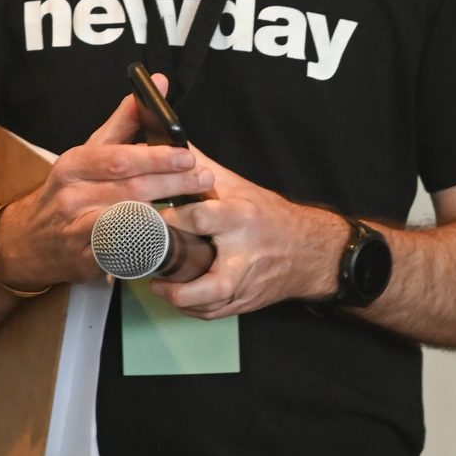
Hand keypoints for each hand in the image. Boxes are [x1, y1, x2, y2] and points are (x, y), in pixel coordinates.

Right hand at [0, 76, 214, 286]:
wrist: (27, 241)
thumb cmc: (70, 189)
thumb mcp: (90, 151)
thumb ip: (126, 119)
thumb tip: (158, 82)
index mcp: (75, 164)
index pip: (119, 159)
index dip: (155, 158)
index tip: (187, 156)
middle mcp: (72, 196)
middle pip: (130, 190)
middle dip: (172, 184)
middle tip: (204, 178)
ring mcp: (77, 231)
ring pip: (128, 222)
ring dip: (166, 215)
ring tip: (197, 207)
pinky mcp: (85, 261)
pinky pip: (123, 252)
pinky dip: (147, 244)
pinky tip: (172, 238)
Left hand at [148, 149, 347, 318]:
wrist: (309, 250)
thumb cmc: (269, 216)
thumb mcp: (239, 186)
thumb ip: (203, 167)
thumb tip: (170, 142)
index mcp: (242, 219)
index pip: (200, 219)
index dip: (168, 219)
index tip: (146, 217)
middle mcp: (245, 256)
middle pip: (210, 280)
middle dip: (174, 278)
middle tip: (149, 264)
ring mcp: (246, 283)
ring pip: (208, 303)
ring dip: (176, 298)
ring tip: (156, 283)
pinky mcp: (244, 301)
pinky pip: (210, 313)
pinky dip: (188, 308)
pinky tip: (174, 295)